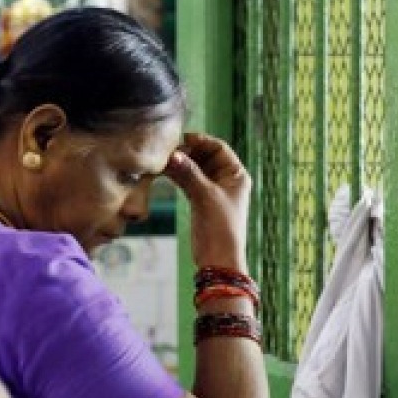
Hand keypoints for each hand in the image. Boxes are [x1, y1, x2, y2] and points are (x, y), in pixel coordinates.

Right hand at [163, 132, 250, 270]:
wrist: (218, 258)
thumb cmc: (221, 226)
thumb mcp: (206, 196)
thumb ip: (189, 173)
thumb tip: (172, 154)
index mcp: (236, 174)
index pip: (218, 147)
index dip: (200, 141)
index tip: (180, 139)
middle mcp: (226, 179)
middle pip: (204, 156)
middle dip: (187, 151)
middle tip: (167, 150)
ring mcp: (212, 189)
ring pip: (194, 168)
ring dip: (179, 163)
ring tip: (161, 160)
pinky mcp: (200, 200)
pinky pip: (187, 180)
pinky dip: (177, 175)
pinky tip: (163, 171)